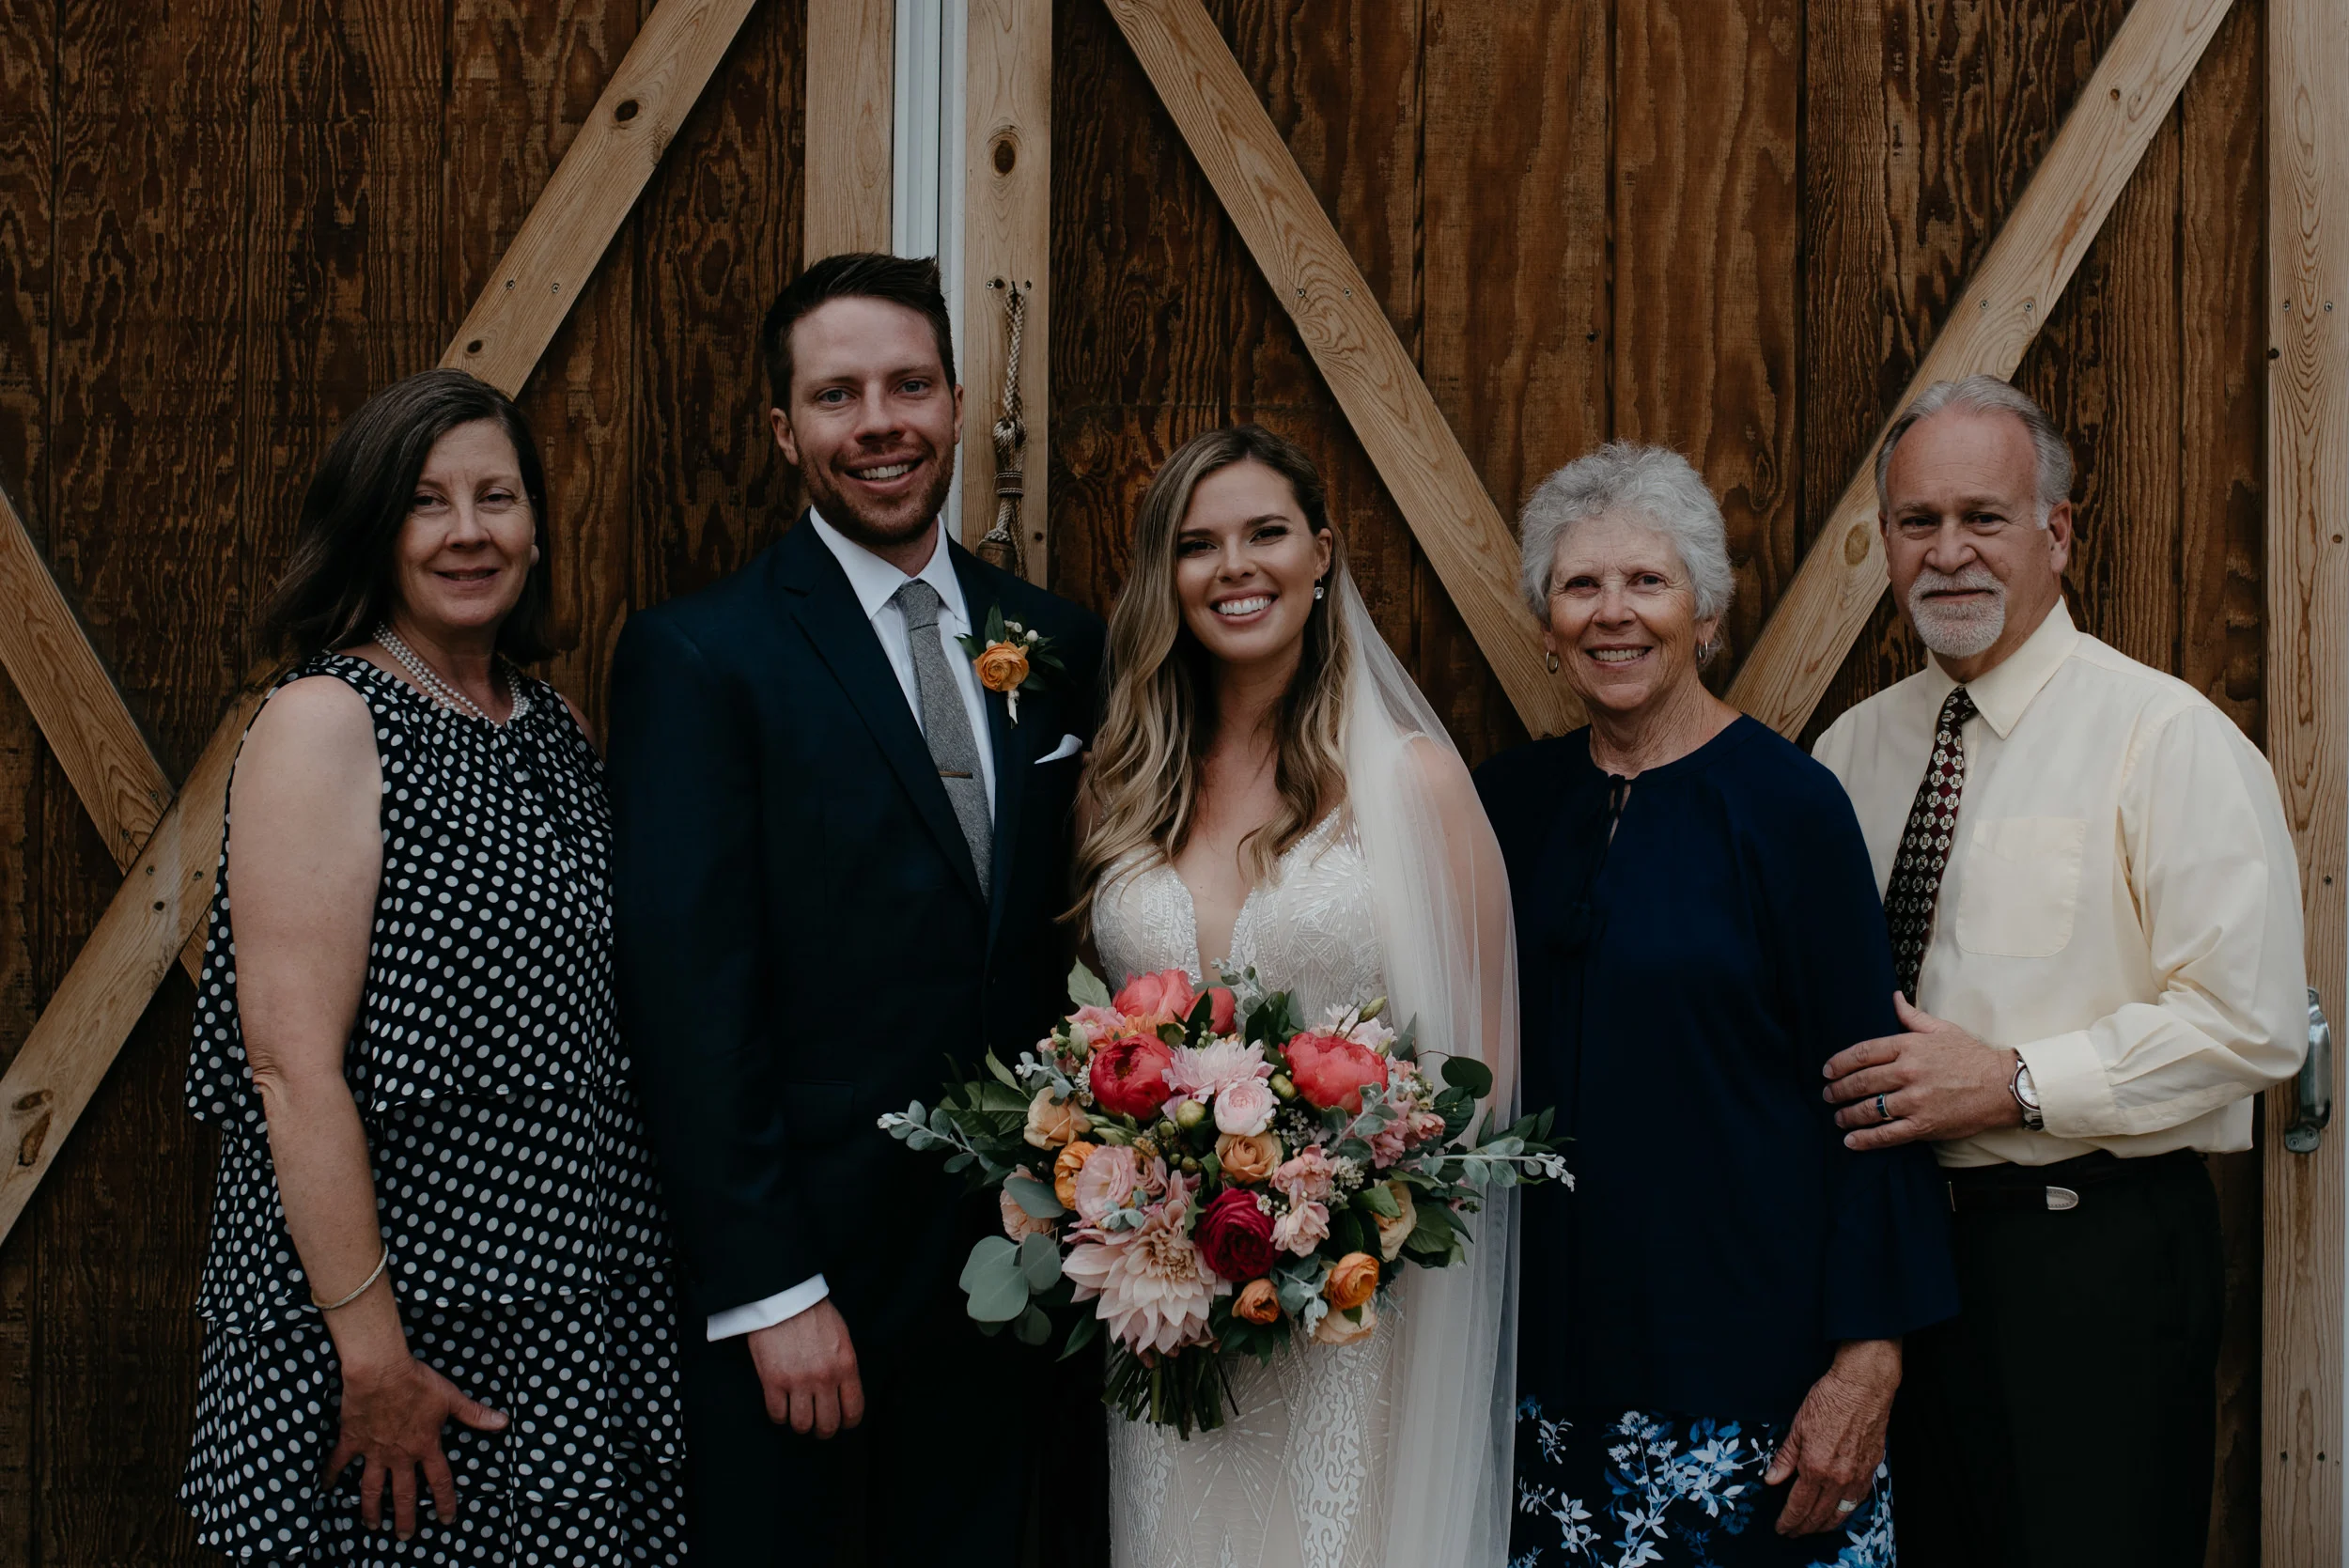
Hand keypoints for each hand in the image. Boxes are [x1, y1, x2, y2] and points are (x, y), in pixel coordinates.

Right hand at [326, 1354, 507, 1538]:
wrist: (381, 1372)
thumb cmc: (418, 1382)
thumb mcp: (451, 1398)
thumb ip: (475, 1414)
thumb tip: (502, 1423)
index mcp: (425, 1446)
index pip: (439, 1480)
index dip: (444, 1501)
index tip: (446, 1520)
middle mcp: (400, 1455)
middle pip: (404, 1493)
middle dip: (406, 1517)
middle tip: (405, 1536)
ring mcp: (374, 1450)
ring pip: (372, 1487)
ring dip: (371, 1508)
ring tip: (372, 1525)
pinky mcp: (353, 1440)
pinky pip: (339, 1462)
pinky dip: (331, 1475)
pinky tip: (324, 1489)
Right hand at [747, 1298, 864, 1437]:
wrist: (784, 1297)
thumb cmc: (813, 1314)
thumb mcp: (841, 1337)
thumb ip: (844, 1366)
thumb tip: (843, 1391)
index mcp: (846, 1366)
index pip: (854, 1410)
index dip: (848, 1422)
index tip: (842, 1422)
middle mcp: (825, 1378)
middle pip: (828, 1424)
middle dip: (824, 1430)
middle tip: (818, 1425)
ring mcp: (798, 1381)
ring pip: (802, 1425)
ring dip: (800, 1424)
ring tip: (798, 1415)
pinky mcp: (773, 1380)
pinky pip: (778, 1414)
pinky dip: (779, 1415)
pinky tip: (781, 1405)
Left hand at [1764, 1339, 1899, 1534]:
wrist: (1862, 1387)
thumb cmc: (1828, 1401)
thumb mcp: (1797, 1428)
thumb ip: (1785, 1459)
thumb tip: (1771, 1480)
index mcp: (1815, 1468)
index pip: (1799, 1506)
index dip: (1789, 1520)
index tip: (1781, 1528)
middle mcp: (1838, 1478)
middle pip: (1819, 1515)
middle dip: (1804, 1527)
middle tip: (1794, 1532)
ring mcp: (1857, 1475)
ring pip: (1841, 1513)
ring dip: (1826, 1525)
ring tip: (1814, 1528)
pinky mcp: (1871, 1469)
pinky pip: (1857, 1499)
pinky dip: (1846, 1510)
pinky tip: (1839, 1511)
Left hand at [1823, 993, 2021, 1149]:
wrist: (2003, 1085)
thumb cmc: (1972, 1056)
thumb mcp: (1942, 1029)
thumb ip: (1912, 1017)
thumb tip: (1894, 997)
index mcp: (1908, 1046)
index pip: (1862, 1053)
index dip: (1839, 1063)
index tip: (1827, 1071)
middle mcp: (1907, 1072)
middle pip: (1860, 1082)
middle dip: (1838, 1090)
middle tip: (1827, 1095)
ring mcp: (1915, 1100)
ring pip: (1869, 1109)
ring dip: (1847, 1115)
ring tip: (1838, 1118)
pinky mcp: (1924, 1125)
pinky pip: (1887, 1134)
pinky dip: (1866, 1139)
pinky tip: (1852, 1141)